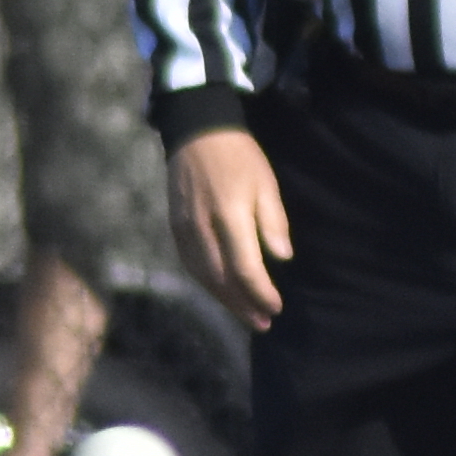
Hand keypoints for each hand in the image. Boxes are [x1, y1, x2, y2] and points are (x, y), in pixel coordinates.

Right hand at [167, 126, 292, 328]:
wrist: (197, 131)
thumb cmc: (240, 157)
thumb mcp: (266, 183)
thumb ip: (273, 221)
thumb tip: (281, 258)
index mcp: (229, 216)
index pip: (245, 268)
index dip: (261, 292)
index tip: (277, 306)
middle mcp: (202, 227)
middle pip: (222, 279)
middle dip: (243, 305)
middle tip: (263, 323)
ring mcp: (184, 228)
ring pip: (203, 276)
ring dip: (225, 301)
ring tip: (246, 316)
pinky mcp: (174, 227)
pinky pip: (190, 264)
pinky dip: (207, 283)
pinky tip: (222, 293)